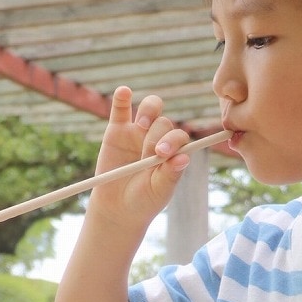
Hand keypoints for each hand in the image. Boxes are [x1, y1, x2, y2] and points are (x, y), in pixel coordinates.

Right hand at [88, 86, 192, 228]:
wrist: (117, 208)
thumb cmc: (143, 201)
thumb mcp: (158, 192)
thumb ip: (170, 175)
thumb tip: (184, 158)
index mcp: (172, 152)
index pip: (179, 137)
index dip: (173, 141)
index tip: (161, 154)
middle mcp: (157, 138)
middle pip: (164, 123)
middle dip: (159, 135)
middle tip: (151, 150)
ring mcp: (137, 132)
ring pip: (150, 108)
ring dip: (149, 111)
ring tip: (142, 125)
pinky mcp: (117, 130)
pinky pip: (121, 109)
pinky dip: (122, 98)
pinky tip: (124, 92)